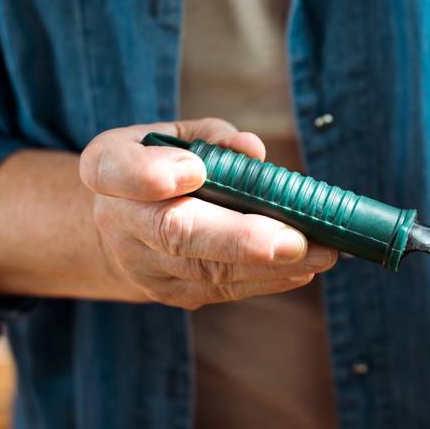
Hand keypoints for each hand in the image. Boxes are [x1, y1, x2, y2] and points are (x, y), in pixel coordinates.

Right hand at [80, 118, 336, 308]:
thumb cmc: (159, 165)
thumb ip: (214, 138)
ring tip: (322, 253)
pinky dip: (268, 279)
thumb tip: (253, 151)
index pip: (115, 171)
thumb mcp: (176, 135)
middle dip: (240, 238)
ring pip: (207, 270)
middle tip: (293, 241)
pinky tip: (304, 268)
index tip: (193, 171)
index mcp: (107, 168)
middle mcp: (118, 221)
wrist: (122, 226)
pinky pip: (223, 289)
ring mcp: (143, 265)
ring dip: (271, 265)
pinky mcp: (173, 293)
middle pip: (174, 233)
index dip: (151, 174)